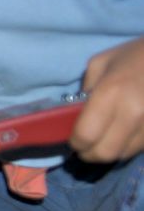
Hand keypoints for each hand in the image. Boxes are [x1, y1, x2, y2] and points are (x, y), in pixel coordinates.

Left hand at [73, 36, 143, 161]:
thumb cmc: (135, 55)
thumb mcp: (100, 64)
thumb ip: (85, 91)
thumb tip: (76, 115)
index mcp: (111, 94)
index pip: (86, 136)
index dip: (76, 142)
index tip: (73, 139)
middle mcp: (133, 113)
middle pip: (105, 153)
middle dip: (90, 153)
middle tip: (86, 145)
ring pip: (123, 155)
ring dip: (109, 151)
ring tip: (105, 139)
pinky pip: (138, 149)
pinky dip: (127, 147)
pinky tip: (124, 134)